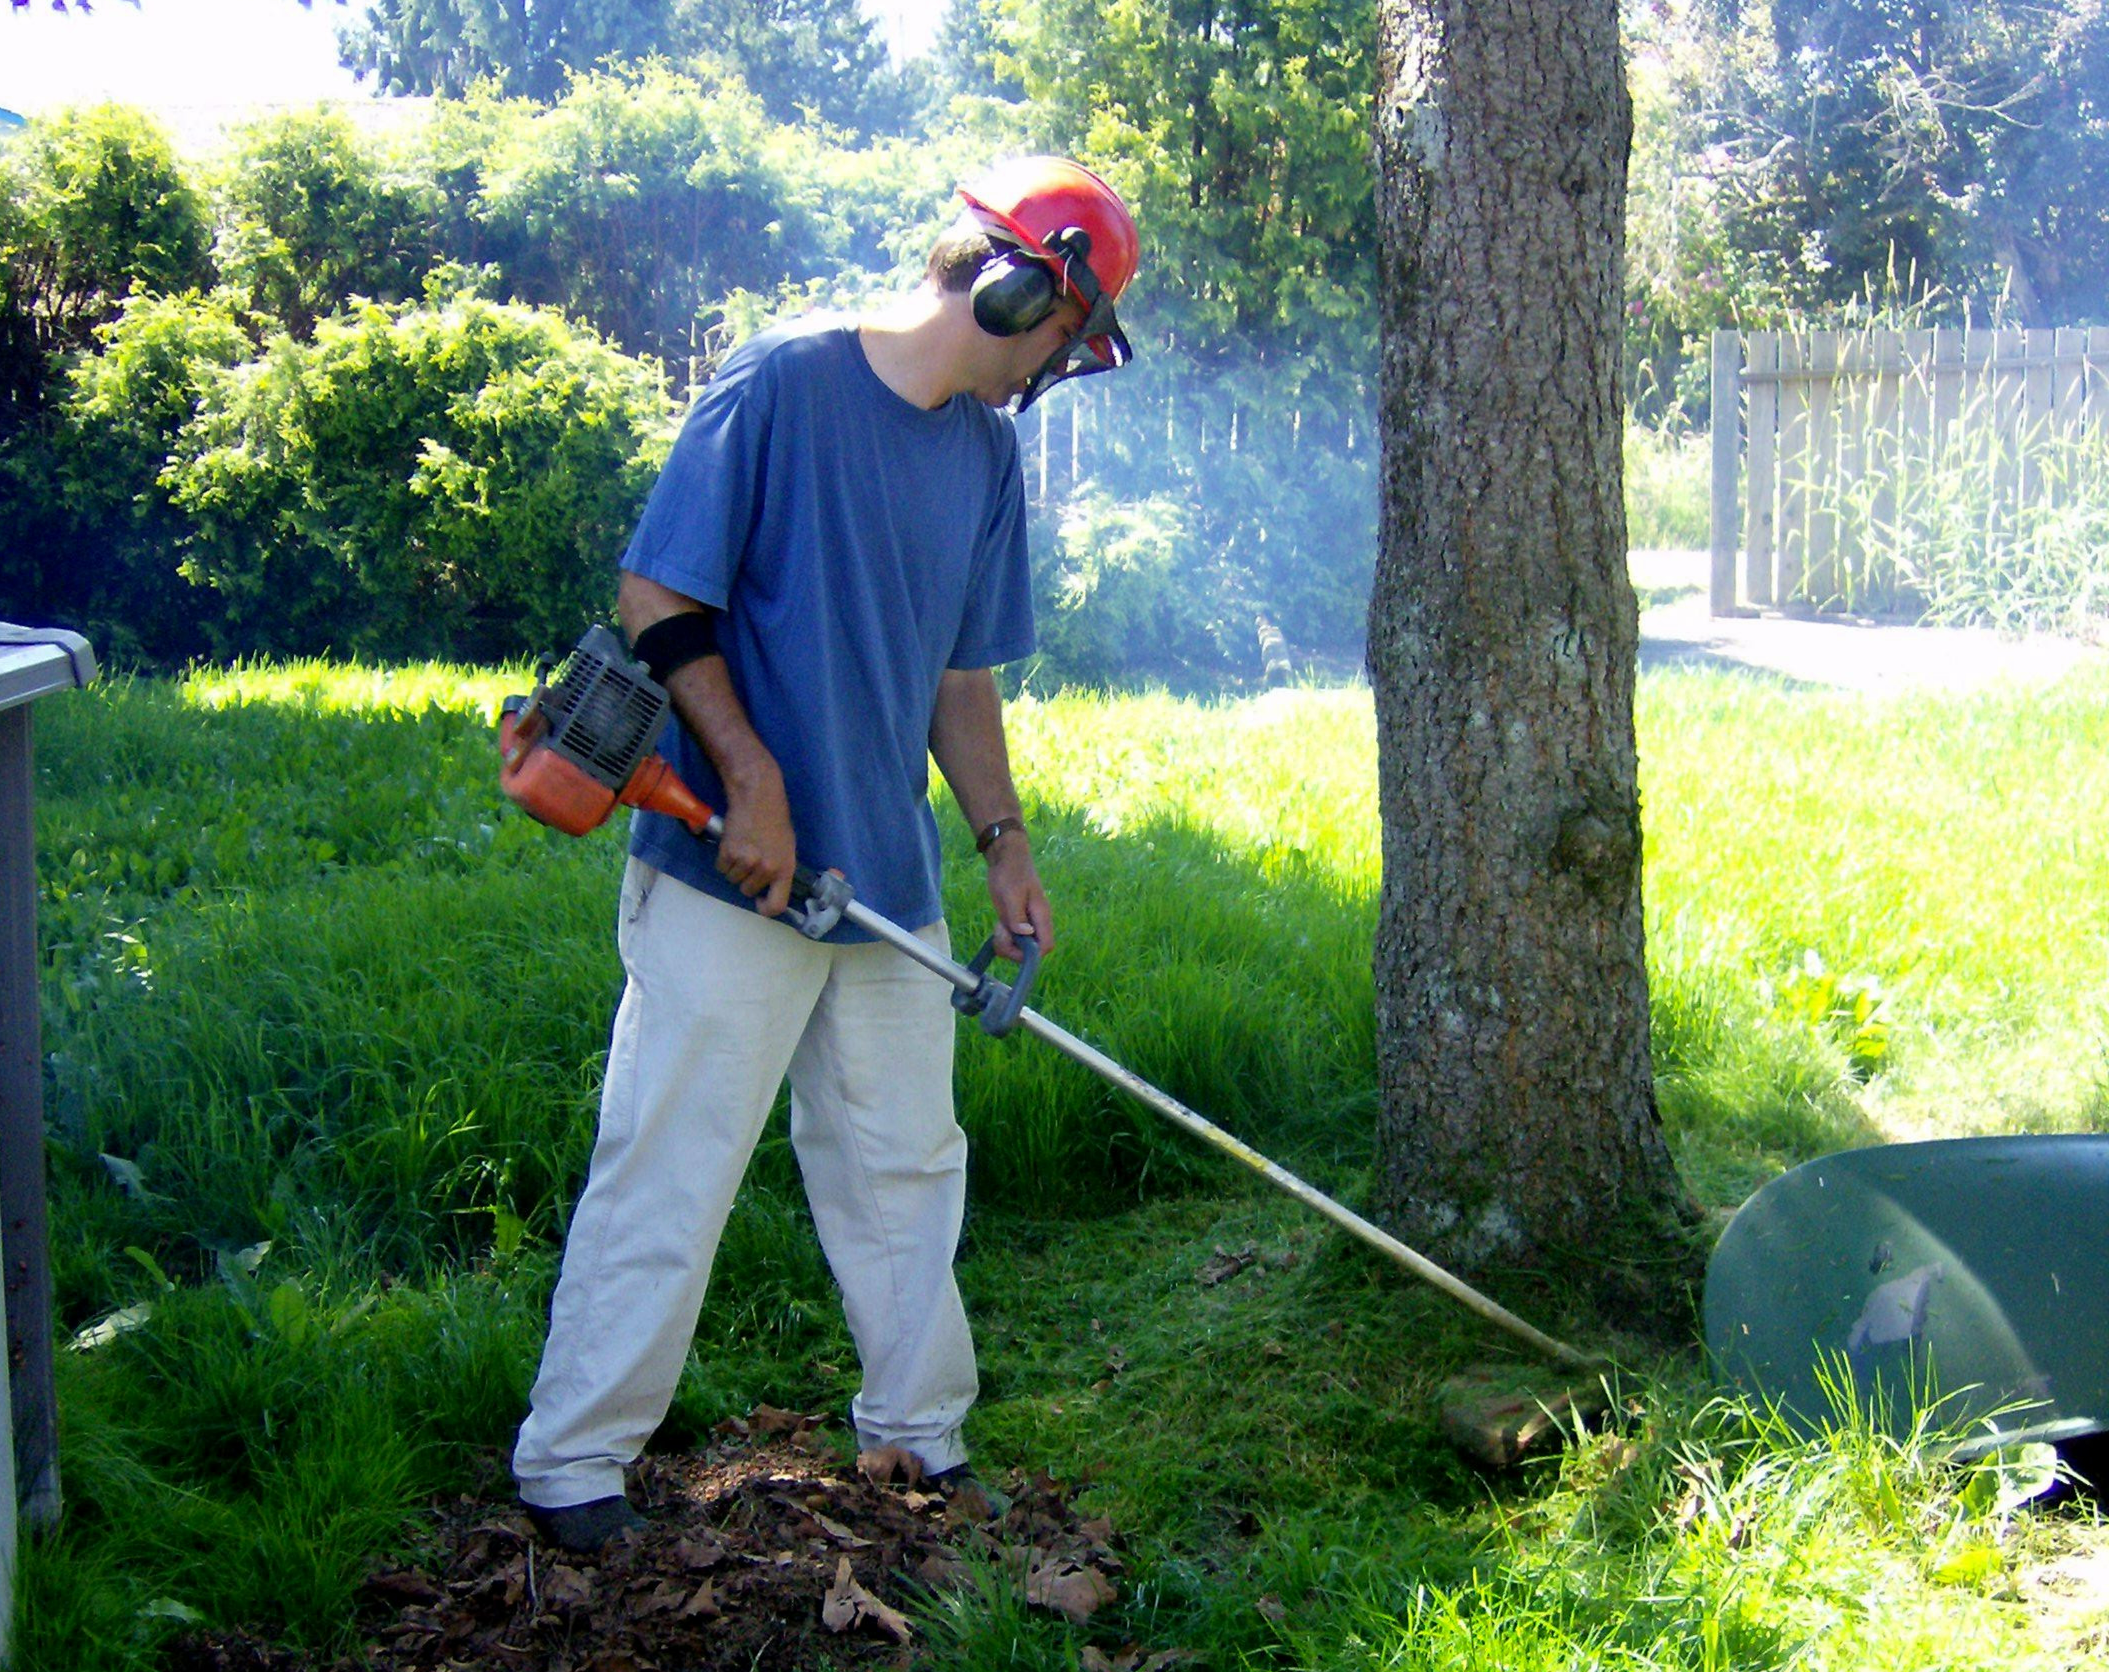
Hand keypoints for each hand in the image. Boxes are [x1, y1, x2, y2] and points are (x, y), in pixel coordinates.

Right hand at [717, 766, 795, 915]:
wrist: (758, 798)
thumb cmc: (775, 820)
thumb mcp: (786, 848)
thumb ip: (780, 868)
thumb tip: (771, 887)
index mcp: (784, 869)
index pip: (776, 905)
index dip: (765, 909)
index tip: (759, 902)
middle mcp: (766, 869)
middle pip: (747, 890)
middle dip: (746, 879)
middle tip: (749, 861)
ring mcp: (746, 862)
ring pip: (733, 879)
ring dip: (734, 868)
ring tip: (742, 849)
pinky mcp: (728, 852)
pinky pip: (721, 868)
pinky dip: (723, 859)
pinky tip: (732, 845)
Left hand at [984, 833, 1051, 960]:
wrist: (1006, 857)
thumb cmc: (1011, 872)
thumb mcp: (1011, 893)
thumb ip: (1017, 916)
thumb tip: (1026, 934)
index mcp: (1041, 915)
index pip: (1046, 945)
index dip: (1032, 954)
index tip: (1014, 946)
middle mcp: (1036, 922)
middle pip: (1032, 951)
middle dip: (1014, 949)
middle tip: (1000, 933)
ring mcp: (1026, 923)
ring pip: (1020, 947)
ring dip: (1007, 944)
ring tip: (999, 927)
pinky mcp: (1016, 921)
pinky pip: (1013, 939)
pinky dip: (1003, 937)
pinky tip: (998, 925)